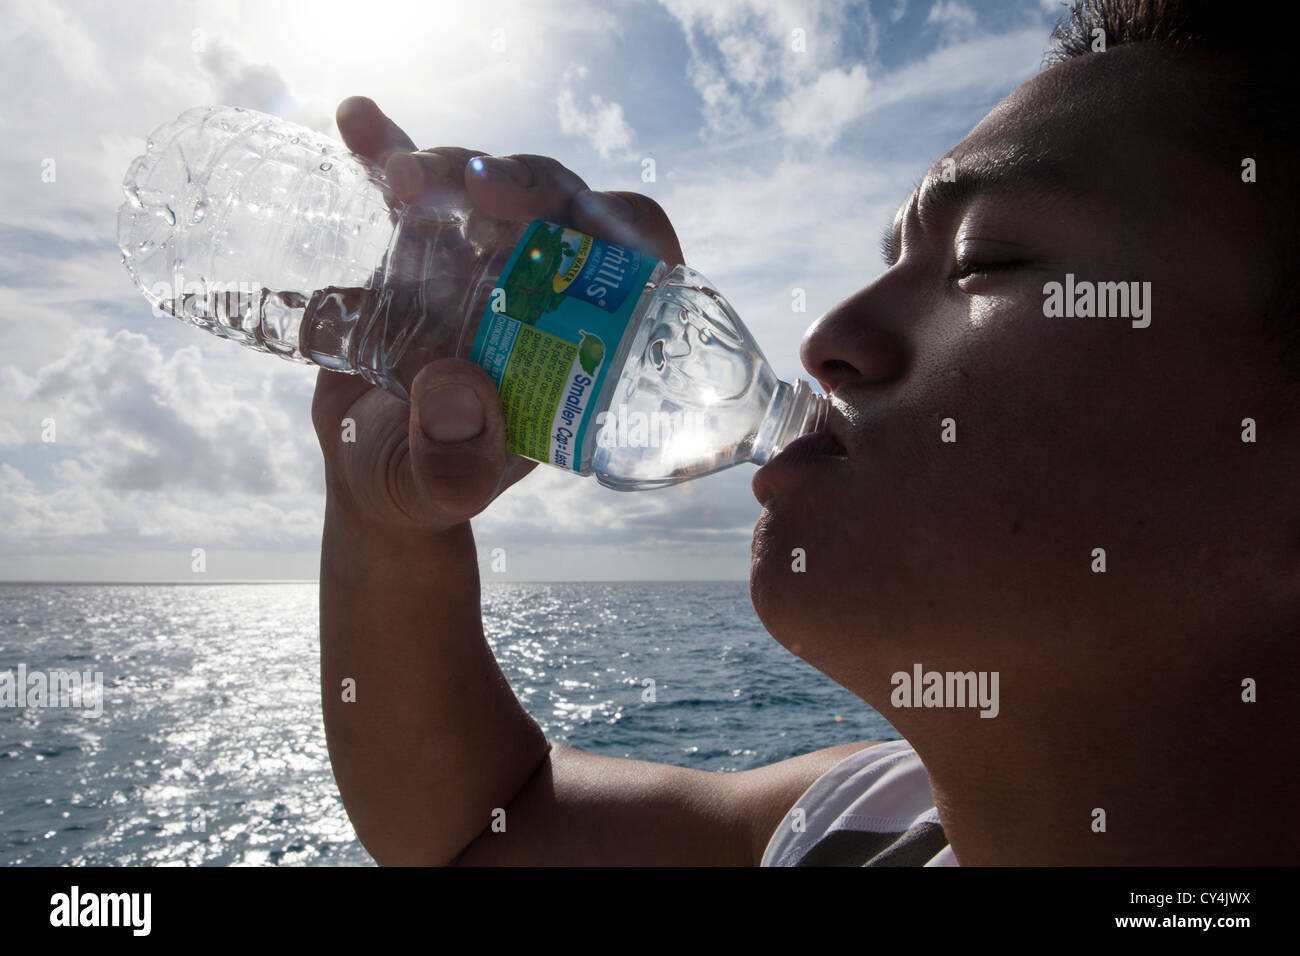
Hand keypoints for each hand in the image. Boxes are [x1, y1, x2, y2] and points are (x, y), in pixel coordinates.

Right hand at [312, 96, 685, 532]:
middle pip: (562, 205)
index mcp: (582, 339)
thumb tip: (456, 389)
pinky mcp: (419, 243)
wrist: (365, 468)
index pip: (636, 260)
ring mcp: (481, 257)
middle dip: (528, 182)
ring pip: (487, 184)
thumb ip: (455, 461)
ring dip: (452, 165)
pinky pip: (409, 185)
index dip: (626, 227)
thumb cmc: (426, 483)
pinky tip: (356, 119)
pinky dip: (385, 147)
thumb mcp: (444, 490)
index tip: (585, 218)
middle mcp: (543, 287)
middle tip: (481, 186)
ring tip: (403, 178)